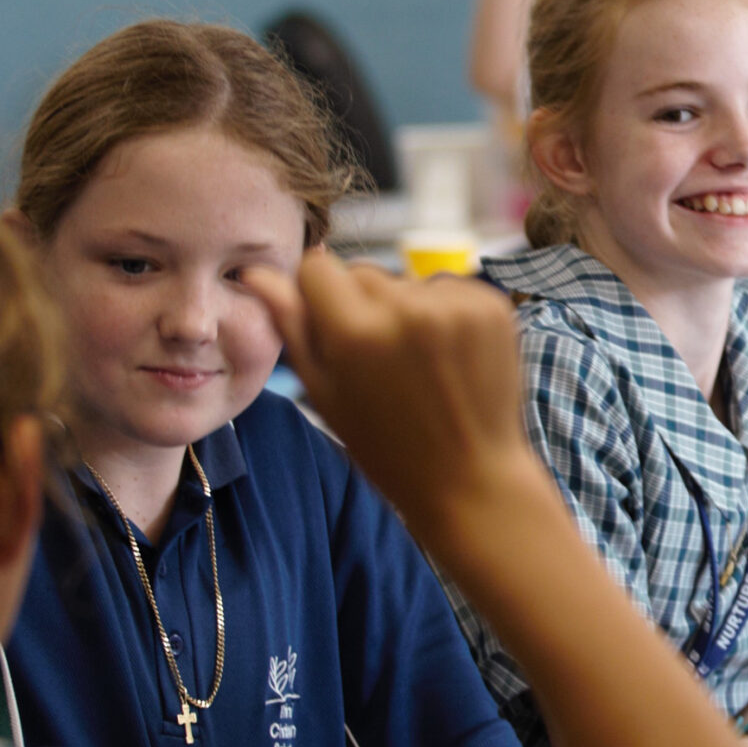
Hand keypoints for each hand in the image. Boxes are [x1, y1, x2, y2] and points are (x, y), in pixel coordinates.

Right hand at [242, 251, 544, 536]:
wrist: (471, 478)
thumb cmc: (387, 447)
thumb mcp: (326, 394)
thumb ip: (292, 327)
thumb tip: (255, 274)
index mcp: (355, 334)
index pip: (317, 267)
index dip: (317, 296)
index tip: (331, 327)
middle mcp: (407, 310)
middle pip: (363, 273)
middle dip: (362, 306)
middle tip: (380, 362)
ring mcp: (456, 307)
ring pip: (407, 281)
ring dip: (406, 310)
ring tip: (419, 366)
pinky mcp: (491, 306)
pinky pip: (448, 289)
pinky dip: (444, 314)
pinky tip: (448, 359)